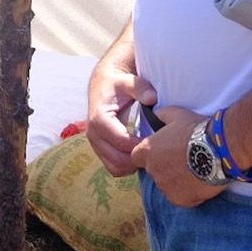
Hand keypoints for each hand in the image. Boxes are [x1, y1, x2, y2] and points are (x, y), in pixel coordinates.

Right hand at [84, 58, 154, 176]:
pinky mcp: (99, 150)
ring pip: (115, 168)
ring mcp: (95, 144)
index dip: (141, 144)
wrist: (102, 86)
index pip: (122, 142)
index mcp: (99, 119)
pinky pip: (113, 168)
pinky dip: (127, 167)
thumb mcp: (128, 82)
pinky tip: (139, 154)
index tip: (158, 140)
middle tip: (156, 150)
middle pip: (118, 160)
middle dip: (139, 158)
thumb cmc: (117, 84)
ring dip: (133, 165)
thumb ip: (140, 88)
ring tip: (148, 153)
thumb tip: (152, 99)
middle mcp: (93, 135)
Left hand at [134, 105, 227, 207]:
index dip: (151, 155)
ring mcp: (165, 187)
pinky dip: (188, 192)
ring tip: (195, 170)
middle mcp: (152, 171)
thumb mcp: (176, 114)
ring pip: (168, 185)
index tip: (163, 152)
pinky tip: (200, 181)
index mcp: (146, 151)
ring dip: (177, 180)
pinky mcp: (180, 199)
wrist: (218, 149)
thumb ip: (162, 116)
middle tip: (184, 160)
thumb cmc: (196, 130)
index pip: (138, 157)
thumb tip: (156, 114)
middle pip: (155, 171)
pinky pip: (181, 197)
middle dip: (166, 167)